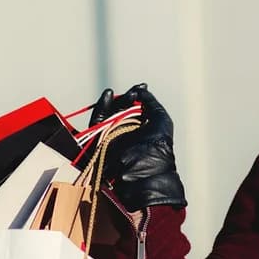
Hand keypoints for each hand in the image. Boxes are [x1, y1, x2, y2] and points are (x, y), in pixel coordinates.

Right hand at [87, 84, 186, 210]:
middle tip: (134, 94)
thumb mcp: (161, 120)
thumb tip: (141, 91)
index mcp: (141, 130)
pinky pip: (97, 122)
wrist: (144, 171)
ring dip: (116, 101)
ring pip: (109, 113)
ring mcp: (112, 137)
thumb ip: (151, 103)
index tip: (141, 87)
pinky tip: (108, 94)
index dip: (137, 96)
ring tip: (124, 95)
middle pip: (121, 109)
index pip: (135, 108)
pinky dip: (101, 107)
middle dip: (127, 98)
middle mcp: (126, 133)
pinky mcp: (99, 141)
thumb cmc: (158, 147)